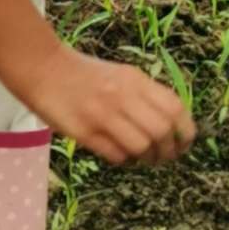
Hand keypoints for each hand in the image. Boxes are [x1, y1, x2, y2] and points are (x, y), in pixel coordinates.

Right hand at [21, 46, 195, 165]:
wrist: (42, 68)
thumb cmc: (83, 73)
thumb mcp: (120, 74)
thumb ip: (144, 94)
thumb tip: (170, 125)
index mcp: (134, 79)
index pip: (175, 108)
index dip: (186, 131)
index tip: (184, 144)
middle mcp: (122, 96)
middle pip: (162, 131)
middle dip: (169, 151)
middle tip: (164, 157)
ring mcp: (102, 115)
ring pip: (141, 146)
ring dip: (147, 159)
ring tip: (143, 159)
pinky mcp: (84, 132)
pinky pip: (116, 155)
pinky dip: (124, 160)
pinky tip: (121, 155)